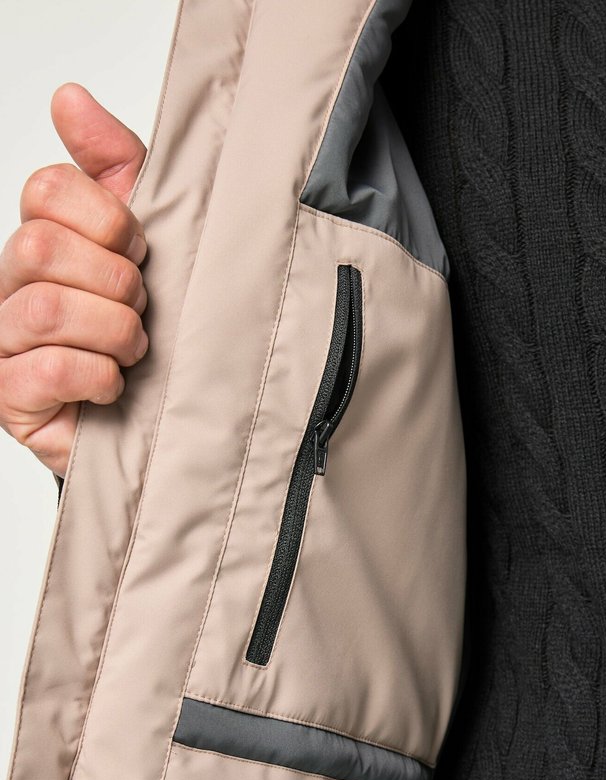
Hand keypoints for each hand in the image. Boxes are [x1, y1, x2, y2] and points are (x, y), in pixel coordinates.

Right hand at [0, 83, 147, 476]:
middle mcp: (10, 287)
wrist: (158, 426)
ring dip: (112, 332)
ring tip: (133, 351)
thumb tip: (70, 96)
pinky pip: (51, 368)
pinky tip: (114, 386)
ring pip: (46, 308)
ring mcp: (2, 344)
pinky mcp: (11, 400)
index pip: (46, 190)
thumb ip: (114, 165)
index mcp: (41, 241)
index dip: (107, 218)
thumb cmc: (146, 331)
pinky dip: (101, 376)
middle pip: (40, 247)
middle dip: (113, 280)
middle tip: (141, 308)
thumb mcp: (148, 240)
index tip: (141, 251)